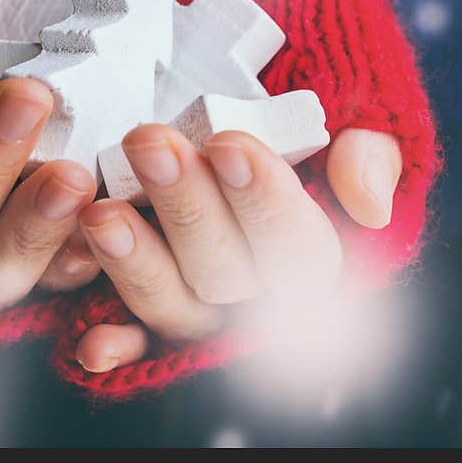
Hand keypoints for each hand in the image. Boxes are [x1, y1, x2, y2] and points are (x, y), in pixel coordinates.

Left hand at [73, 124, 401, 372]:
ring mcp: (201, 308)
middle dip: (187, 208)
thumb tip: (368, 206)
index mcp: (310, 253)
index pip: (300, 246)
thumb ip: (371, 151)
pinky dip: (116, 345)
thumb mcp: (354, 117)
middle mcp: (255, 293)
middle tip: (148, 143)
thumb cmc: (291, 122)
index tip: (228, 144)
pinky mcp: (150, 314)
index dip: (266, 200)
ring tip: (101, 214)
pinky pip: (137, 342)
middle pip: (226, 272)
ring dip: (137, 265)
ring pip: (174, 305)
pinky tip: (90, 345)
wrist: (231, 116)